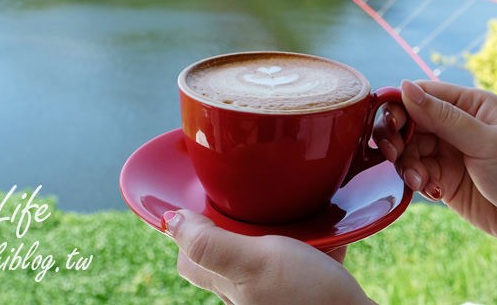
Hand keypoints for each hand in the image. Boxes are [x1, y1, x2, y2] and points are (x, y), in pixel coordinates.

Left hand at [164, 210, 373, 304]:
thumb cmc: (308, 298)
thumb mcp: (254, 262)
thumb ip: (211, 244)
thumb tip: (170, 221)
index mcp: (229, 283)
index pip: (189, 259)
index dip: (189, 230)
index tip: (203, 202)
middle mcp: (249, 293)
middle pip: (228, 255)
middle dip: (239, 226)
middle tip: (256, 200)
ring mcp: (278, 294)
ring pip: (267, 256)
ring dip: (279, 233)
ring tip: (296, 212)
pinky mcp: (307, 293)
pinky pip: (303, 263)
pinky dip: (313, 245)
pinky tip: (326, 232)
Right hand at [376, 80, 496, 250]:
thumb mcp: (484, 142)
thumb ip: (443, 117)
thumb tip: (404, 86)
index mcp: (471, 104)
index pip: (424, 94)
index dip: (401, 105)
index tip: (390, 124)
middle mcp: (457, 125)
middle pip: (410, 121)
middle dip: (397, 137)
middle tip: (392, 153)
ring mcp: (449, 152)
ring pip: (409, 149)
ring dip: (406, 163)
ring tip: (419, 180)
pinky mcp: (444, 179)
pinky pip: (416, 172)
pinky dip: (415, 180)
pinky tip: (428, 190)